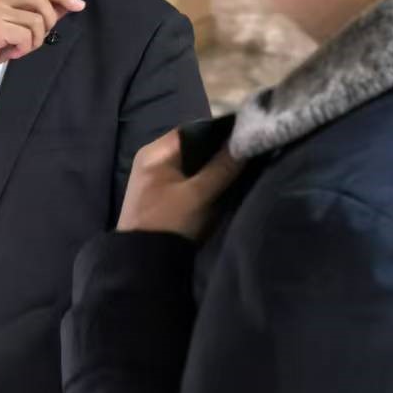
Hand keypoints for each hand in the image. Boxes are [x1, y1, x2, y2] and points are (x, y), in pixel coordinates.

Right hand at [0, 0, 84, 113]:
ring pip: (37, 22)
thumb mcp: (18, 27)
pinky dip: (23, 49)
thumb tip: (68, 5)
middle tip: (35, 38)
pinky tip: (8, 52)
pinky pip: (26, 37)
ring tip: (17, 47)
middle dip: (48, 22)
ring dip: (33, 41)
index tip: (79, 5)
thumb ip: (39, 14)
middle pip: (42, 0)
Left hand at [117, 128, 244, 239]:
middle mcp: (153, 159)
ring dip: (214, 168)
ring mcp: (157, 177)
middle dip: (219, 152)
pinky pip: (189, 179)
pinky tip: (225, 186)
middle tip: (248, 154)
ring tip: (241, 168)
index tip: (247, 138)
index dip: (220, 133)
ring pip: (193, 164)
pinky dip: (205, 181)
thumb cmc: (169, 222)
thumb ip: (222, 168)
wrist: (144, 262)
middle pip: (194, 147)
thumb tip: (247, 139)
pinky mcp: (163, 194)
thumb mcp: (198, 195)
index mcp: (155, 152)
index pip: (193, 130)